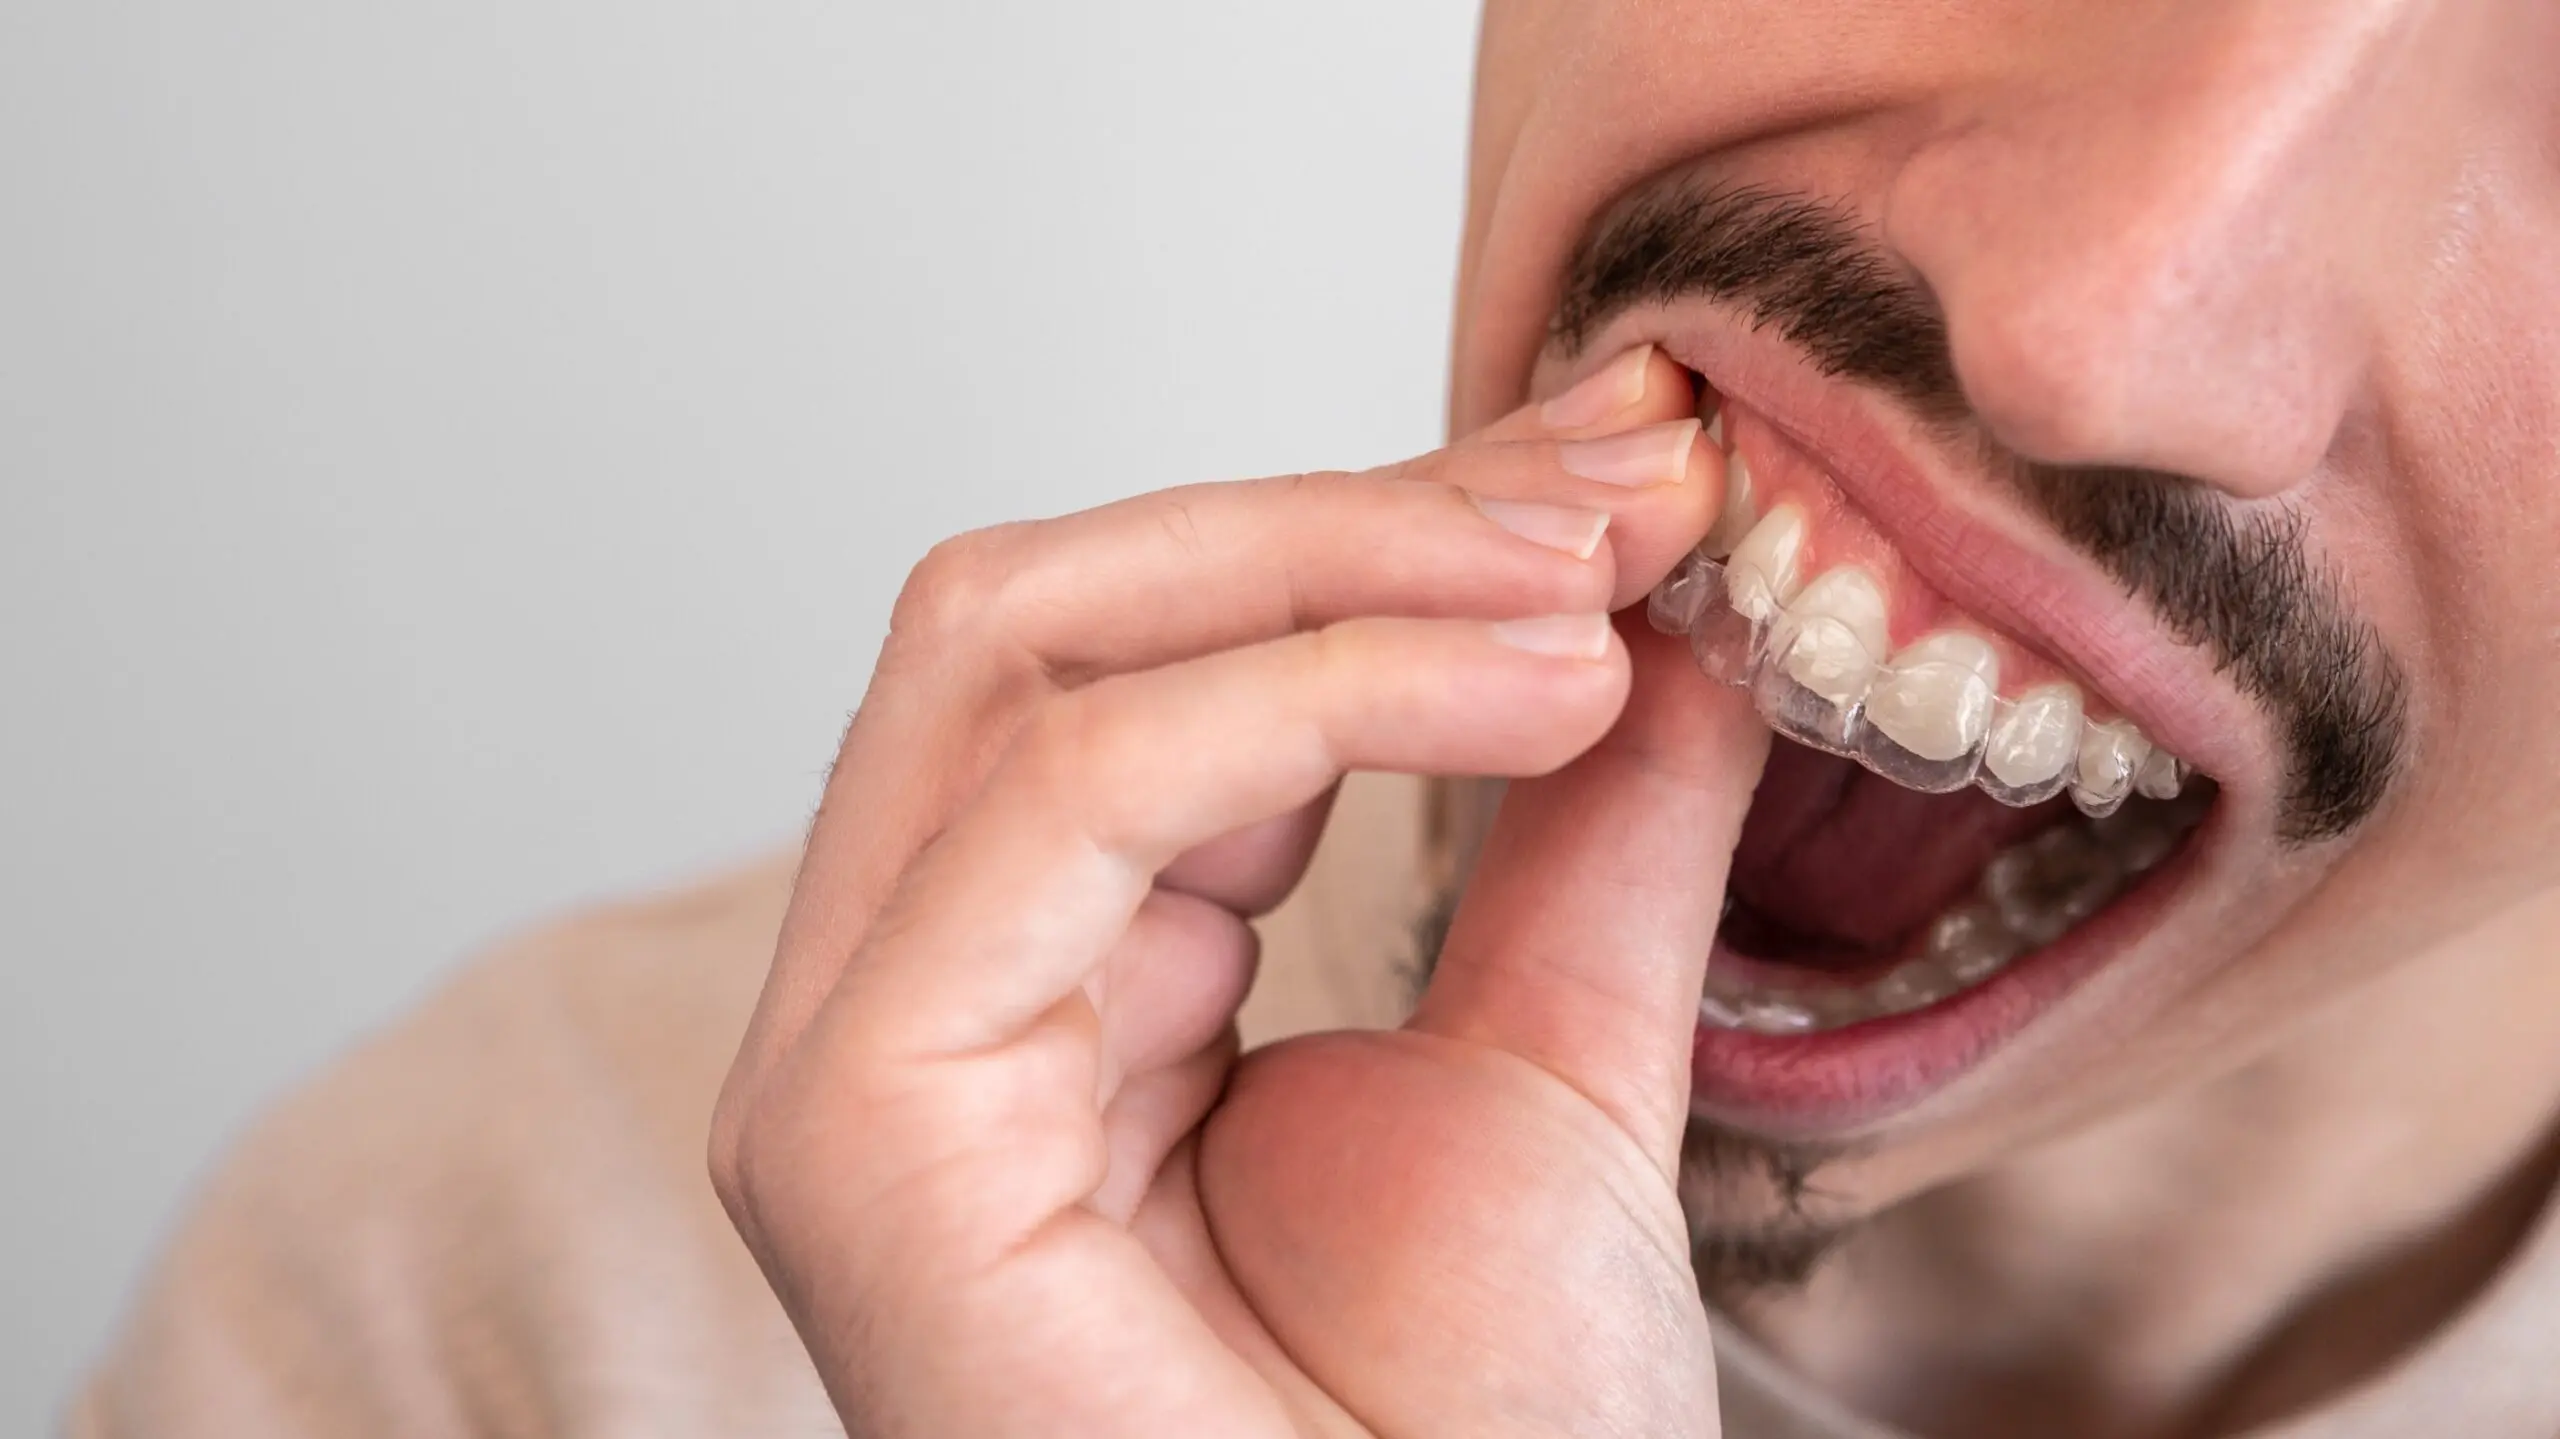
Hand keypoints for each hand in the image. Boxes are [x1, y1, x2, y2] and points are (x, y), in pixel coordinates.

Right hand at [709, 346, 1767, 1435]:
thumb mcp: (1556, 1068)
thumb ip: (1582, 827)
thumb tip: (1652, 597)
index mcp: (1033, 982)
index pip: (1132, 650)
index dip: (1375, 529)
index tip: (1627, 478)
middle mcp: (907, 998)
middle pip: (1038, 606)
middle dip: (1343, 515)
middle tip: (1615, 492)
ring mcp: (853, 1061)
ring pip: (1020, 650)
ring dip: (1337, 570)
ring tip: (1598, 587)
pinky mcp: (851, 1126)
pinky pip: (1061, 797)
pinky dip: (1308, 695)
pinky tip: (1534, 689)